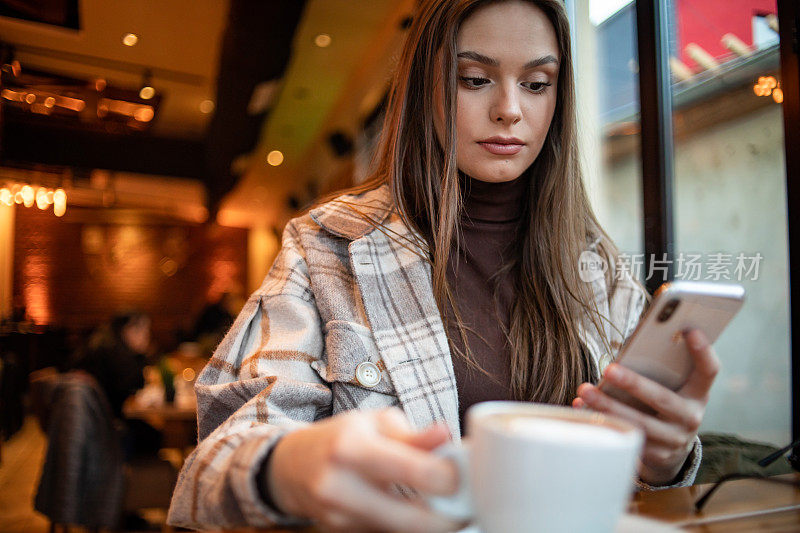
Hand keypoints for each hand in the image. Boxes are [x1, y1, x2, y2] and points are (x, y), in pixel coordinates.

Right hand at [267, 407, 460, 531]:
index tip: (463, 474)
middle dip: (448, 517)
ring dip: (429, 522)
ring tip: (440, 501)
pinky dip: (406, 524)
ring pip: (402, 531)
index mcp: (351, 447)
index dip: (449, 478)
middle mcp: (340, 486)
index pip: (413, 471)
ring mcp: (339, 516)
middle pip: (412, 520)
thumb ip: (413, 436)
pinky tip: (410, 508)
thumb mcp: (374, 423)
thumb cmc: (339, 438)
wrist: (292, 467)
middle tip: (465, 504)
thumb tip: (447, 437)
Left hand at [573, 329, 718, 485]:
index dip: (702, 351)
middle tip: (609, 369)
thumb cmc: (665, 404)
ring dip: (608, 406)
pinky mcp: (654, 455)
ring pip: (638, 422)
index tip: (690, 330)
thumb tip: (629, 350)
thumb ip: (660, 372)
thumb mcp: (673, 388)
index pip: (709, 371)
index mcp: (698, 394)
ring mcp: (673, 440)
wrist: (673, 449)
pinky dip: (602, 421)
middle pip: (662, 398)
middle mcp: (690, 418)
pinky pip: (625, 436)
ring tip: (585, 390)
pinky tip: (582, 408)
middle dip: (633, 384)